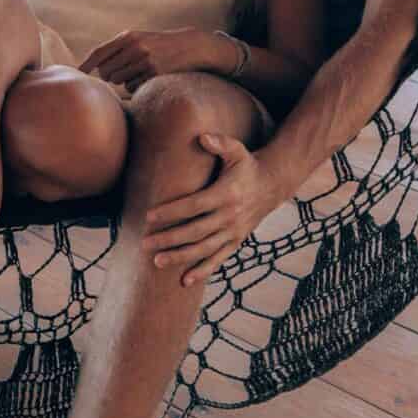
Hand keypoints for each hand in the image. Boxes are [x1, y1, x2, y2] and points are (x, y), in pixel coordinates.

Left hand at [80, 27, 208, 90]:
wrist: (189, 46)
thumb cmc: (158, 44)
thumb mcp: (138, 38)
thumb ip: (116, 48)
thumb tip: (93, 64)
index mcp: (128, 37)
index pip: (99, 53)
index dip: (84, 65)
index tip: (74, 74)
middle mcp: (135, 47)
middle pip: (106, 71)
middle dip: (109, 75)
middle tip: (121, 72)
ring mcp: (145, 61)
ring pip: (118, 81)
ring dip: (122, 81)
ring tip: (137, 72)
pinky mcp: (154, 73)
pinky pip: (132, 87)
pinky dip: (135, 85)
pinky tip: (146, 77)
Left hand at [143, 134, 286, 288]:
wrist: (272, 185)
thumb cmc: (246, 165)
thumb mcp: (236, 150)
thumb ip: (220, 143)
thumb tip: (202, 136)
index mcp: (226, 194)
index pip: (193, 205)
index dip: (171, 212)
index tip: (149, 216)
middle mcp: (230, 216)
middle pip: (195, 231)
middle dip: (169, 238)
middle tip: (145, 243)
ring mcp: (234, 232)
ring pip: (204, 249)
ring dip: (180, 257)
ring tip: (157, 261)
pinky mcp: (236, 241)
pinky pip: (218, 259)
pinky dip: (202, 270)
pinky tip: (184, 280)